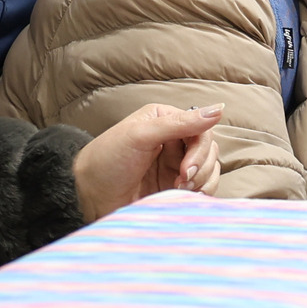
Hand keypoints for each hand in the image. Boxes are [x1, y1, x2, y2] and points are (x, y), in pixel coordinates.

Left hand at [71, 104, 222, 219]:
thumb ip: (180, 123)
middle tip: (180, 181)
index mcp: (166, 121)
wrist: (89, 197)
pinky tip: (181, 198)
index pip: (202, 129)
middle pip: (209, 151)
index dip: (200, 149)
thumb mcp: (140, 136)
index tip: (185, 168)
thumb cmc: (107, 161)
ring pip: (210, 171)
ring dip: (201, 182)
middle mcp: (174, 141)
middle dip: (200, 168)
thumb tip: (218, 109)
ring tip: (178, 191)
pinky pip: (202, 189)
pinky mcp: (175, 188)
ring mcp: (176, 166)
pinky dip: (199, 194)